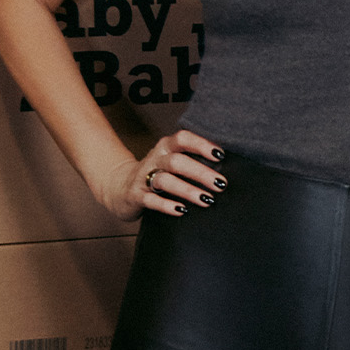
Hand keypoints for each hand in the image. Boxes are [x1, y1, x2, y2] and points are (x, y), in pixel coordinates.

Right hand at [95, 132, 226, 222]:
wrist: (119, 187)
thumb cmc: (157, 174)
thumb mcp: (173, 161)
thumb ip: (194, 160)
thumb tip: (230, 166)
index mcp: (166, 147)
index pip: (183, 138)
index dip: (201, 144)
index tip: (220, 154)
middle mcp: (155, 159)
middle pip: (177, 161)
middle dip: (200, 172)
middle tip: (221, 184)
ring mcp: (143, 178)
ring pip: (165, 180)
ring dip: (187, 190)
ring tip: (207, 200)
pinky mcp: (136, 196)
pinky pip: (151, 200)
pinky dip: (166, 205)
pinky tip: (181, 210)